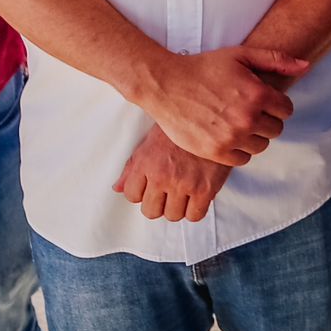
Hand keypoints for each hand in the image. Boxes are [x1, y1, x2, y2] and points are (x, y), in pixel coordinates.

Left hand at [113, 124, 230, 221]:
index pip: (131, 195)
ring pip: (173, 215)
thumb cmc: (181, 126)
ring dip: (178, 207)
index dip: (142, 192)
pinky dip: (195, 209)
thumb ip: (132, 166)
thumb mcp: (151, 140)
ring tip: (184, 190)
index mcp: (146, 162)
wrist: (214, 115)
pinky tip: (198, 195)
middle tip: (169, 190)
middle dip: (158, 203)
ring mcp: (184, 183)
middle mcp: (162, 175)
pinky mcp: (206, 188)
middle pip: (151, 211)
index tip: (153, 184)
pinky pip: (194, 215)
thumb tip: (117, 188)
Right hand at [140, 46, 309, 164]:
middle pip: (276, 130)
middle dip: (267, 120)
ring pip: (261, 146)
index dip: (276, 104)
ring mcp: (231, 138)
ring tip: (238, 122)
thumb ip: (277, 60)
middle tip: (249, 110)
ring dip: (254, 136)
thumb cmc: (205, 67)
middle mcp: (247, 119)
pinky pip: (242, 159)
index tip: (263, 100)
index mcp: (257, 94)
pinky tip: (228, 134)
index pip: (287, 110)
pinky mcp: (215, 151)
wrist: (167, 85)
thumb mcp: (242, 55)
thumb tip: (306, 66)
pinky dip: (239, 149)